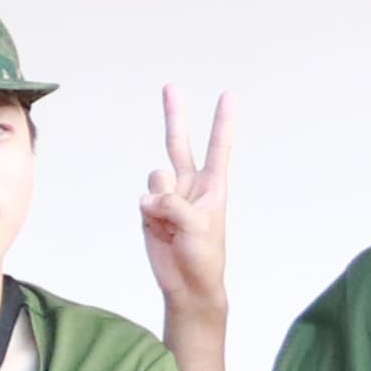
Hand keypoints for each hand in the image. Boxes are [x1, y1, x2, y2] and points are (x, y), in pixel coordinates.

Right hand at [141, 87, 234, 328]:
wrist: (186, 284)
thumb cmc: (205, 256)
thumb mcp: (198, 227)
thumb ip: (174, 204)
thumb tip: (148, 196)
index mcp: (213, 186)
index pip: (218, 147)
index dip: (222, 121)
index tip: (227, 95)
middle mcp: (190, 185)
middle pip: (179, 143)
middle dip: (175, 115)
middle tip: (171, 87)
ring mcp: (169, 196)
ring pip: (156, 178)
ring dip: (160, 198)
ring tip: (170, 223)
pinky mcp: (150, 210)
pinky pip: (143, 200)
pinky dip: (149, 214)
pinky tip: (160, 230)